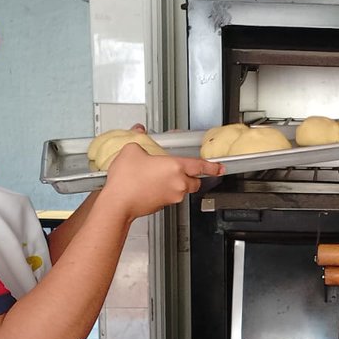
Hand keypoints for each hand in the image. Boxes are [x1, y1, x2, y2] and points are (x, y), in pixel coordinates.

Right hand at [101, 142, 223, 219]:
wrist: (118, 204)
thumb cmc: (126, 181)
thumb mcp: (131, 151)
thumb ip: (139, 139)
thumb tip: (138, 133)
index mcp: (175, 167)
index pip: (200, 166)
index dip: (212, 166)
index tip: (220, 168)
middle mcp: (178, 184)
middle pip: (194, 181)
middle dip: (191, 176)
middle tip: (181, 170)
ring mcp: (171, 197)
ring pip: (182, 189)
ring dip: (176, 183)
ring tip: (159, 176)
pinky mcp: (163, 205)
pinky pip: (170, 196)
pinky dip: (165, 190)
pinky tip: (150, 184)